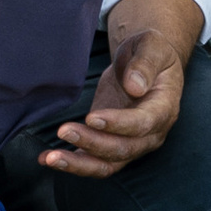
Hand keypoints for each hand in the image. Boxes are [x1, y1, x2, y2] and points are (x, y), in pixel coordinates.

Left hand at [40, 18, 189, 176]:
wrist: (143, 63)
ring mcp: (132, 144)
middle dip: (92, 143)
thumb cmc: (149, 52)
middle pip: (123, 149)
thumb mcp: (151, 46)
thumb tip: (135, 86)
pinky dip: (71, 163)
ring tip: (51, 157)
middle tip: (64, 130)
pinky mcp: (111, 145)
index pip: (143, 124)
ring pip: (107, 164)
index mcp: (164, 108)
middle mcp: (151, 134)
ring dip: (78, 164)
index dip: (118, 124)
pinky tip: (46, 158)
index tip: (92, 117)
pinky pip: (93, 162)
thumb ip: (145, 63)